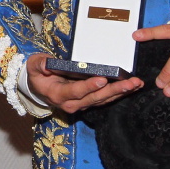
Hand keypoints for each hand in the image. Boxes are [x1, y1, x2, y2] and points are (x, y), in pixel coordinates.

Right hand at [24, 54, 142, 114]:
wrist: (39, 89)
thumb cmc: (38, 75)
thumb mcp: (33, 66)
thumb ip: (40, 64)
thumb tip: (47, 64)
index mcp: (58, 94)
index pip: (76, 91)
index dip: (89, 86)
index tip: (102, 79)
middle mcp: (72, 103)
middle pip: (96, 97)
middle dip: (114, 90)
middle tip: (130, 82)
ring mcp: (82, 104)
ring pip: (104, 100)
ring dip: (121, 92)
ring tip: (136, 84)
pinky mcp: (90, 102)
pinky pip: (106, 99)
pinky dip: (120, 93)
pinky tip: (132, 87)